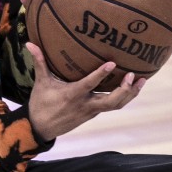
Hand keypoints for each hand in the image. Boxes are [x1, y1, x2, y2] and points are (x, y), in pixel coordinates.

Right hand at [26, 41, 146, 142]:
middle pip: (111, 101)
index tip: (113, 64)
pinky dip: (123, 97)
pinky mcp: (93, 114)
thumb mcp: (40, 83)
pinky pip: (112, 106)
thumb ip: (40, 62)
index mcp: (73, 95)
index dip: (101, 74)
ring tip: (141, 81)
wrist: (40, 128)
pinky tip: (131, 87)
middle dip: (125, 89)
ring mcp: (91, 111)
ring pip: (116, 105)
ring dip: (129, 94)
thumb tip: (29, 43)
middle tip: (133, 75)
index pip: (90, 84)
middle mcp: (85, 104)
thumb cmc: (41, 103)